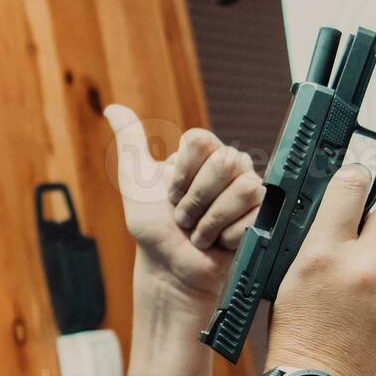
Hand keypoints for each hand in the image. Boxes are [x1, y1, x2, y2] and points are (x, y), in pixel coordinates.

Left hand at [104, 104, 264, 306]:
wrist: (168, 268)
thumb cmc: (153, 227)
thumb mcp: (135, 181)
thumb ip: (130, 142)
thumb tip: (112, 107)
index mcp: (204, 153)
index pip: (201, 139)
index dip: (182, 173)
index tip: (170, 194)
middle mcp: (230, 166)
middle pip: (225, 162)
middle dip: (195, 199)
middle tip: (184, 218)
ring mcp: (249, 190)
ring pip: (242, 188)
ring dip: (210, 220)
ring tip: (200, 232)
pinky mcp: (263, 217)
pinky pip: (252, 217)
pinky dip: (226, 237)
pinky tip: (218, 243)